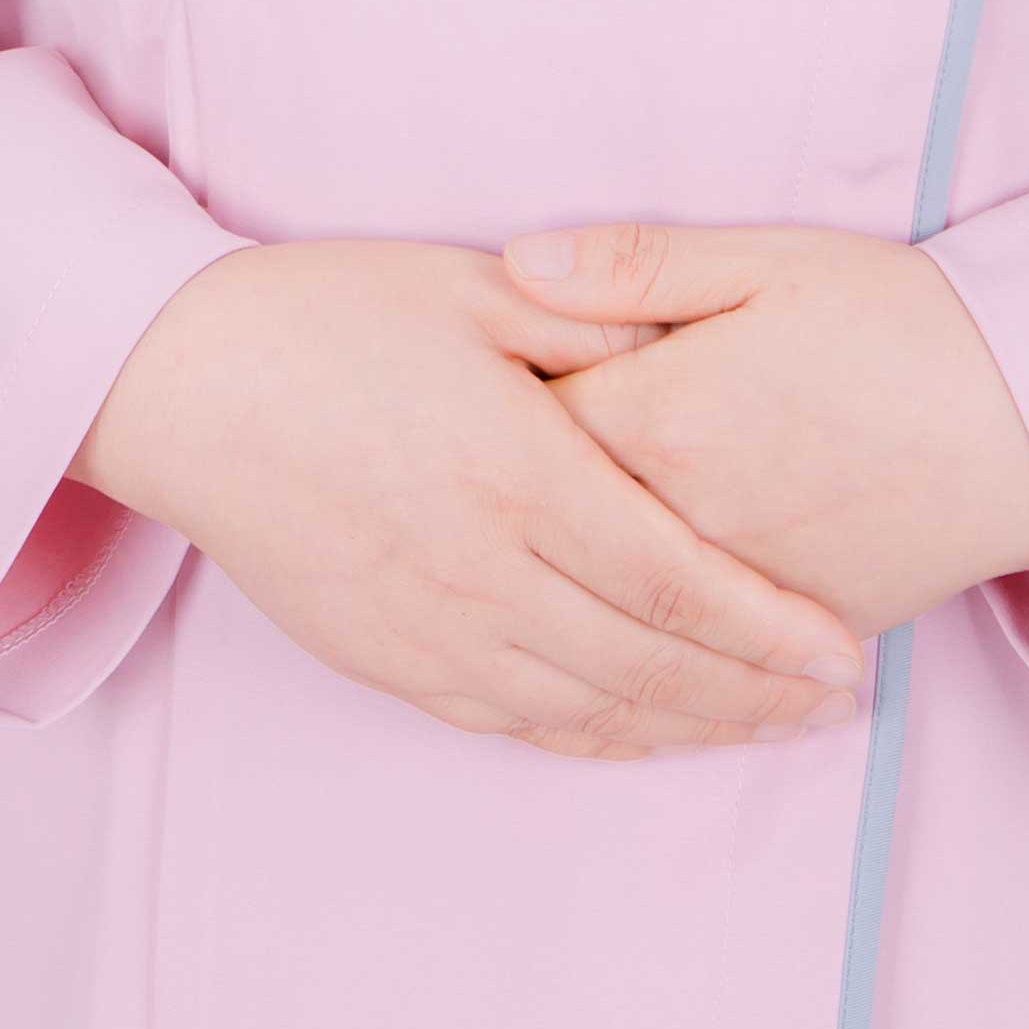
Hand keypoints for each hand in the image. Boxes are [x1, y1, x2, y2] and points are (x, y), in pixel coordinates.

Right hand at [73, 239, 869, 761]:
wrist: (185, 385)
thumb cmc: (331, 316)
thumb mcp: (474, 289)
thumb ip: (593, 321)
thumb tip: (693, 343)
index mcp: (517, 473)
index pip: (675, 581)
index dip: (768, 629)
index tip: (842, 652)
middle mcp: (482, 572)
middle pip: (649, 663)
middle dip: (755, 693)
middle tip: (837, 703)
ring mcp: (431, 630)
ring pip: (589, 710)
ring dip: (689, 727)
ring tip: (768, 727)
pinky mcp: (388, 659)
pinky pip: (515, 723)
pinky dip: (597, 738)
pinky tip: (645, 733)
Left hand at [500, 219, 1028, 638]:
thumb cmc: (898, 320)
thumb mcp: (765, 260)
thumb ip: (634, 264)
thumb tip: (514, 262)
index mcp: (664, 416)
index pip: (519, 427)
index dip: (477, 411)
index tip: (448, 395)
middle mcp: (684, 522)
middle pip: (549, 528)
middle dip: (503, 508)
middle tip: (458, 486)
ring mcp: (736, 595)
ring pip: (608, 610)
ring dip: (556, 589)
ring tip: (507, 574)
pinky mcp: (789, 636)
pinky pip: (688, 663)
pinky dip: (641, 655)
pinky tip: (600, 649)